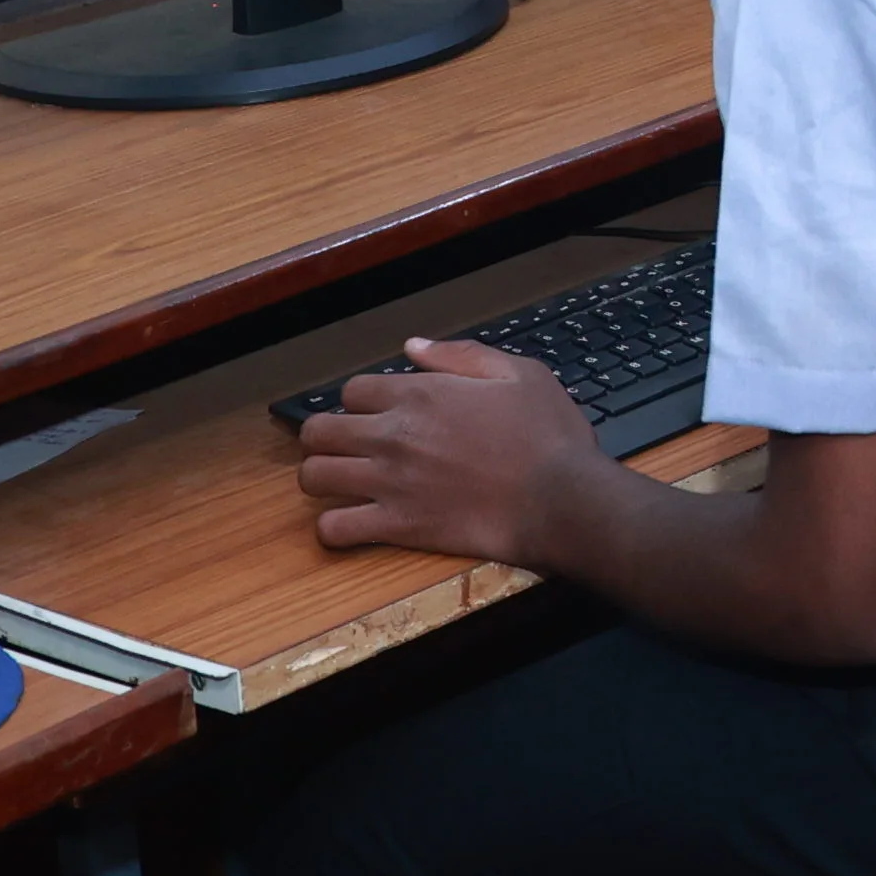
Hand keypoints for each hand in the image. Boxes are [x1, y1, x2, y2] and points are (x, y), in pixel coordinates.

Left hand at [298, 339, 602, 562]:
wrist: (561, 498)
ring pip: (314, 476)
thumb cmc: (548, 436)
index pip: (352, 391)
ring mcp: (389, 482)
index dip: (361, 401)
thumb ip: (461, 355)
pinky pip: (334, 528)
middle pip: (318, 431)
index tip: (378, 414)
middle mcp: (393, 435)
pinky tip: (351, 523)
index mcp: (420, 394)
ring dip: (322, 477)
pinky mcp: (396, 525)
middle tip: (347, 447)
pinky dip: (334, 528)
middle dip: (326, 436)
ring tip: (342, 483)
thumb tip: (414, 346)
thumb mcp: (519, 373)